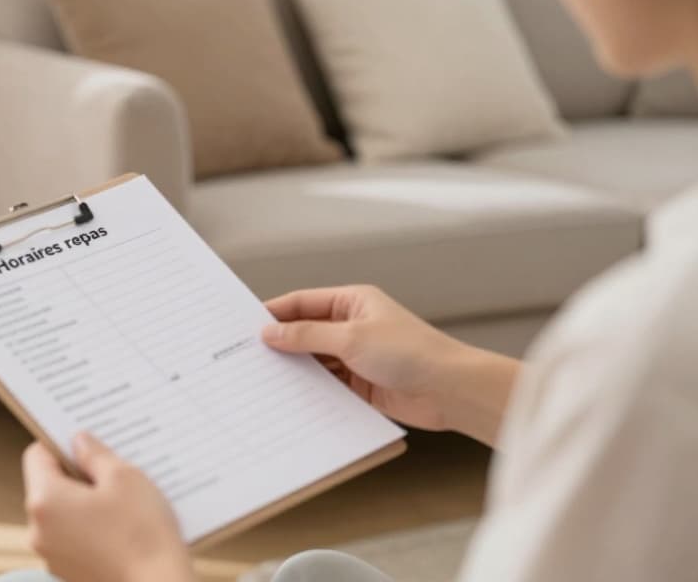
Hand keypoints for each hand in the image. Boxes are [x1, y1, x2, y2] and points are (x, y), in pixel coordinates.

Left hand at [21, 433, 194, 581]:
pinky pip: (73, 538)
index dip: (59, 443)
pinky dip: (90, 528)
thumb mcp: (124, 477)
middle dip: (76, 474)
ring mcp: (51, 556)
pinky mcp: (68, 573)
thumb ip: (94, 454)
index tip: (84, 443)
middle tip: (111, 470)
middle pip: (47, 486)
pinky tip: (120, 528)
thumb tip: (78, 442)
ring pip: (62, 514)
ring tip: (121, 502)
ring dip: (84, 503)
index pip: (36, 455)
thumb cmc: (143, 533)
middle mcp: (38, 530)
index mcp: (45, 500)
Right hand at [263, 286, 517, 444]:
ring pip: (315, 360)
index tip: (246, 325)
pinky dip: (311, 389)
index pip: (303, 302)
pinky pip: (327, 384)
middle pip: (306, 332)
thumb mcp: (351, 338)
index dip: (275, 312)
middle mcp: (353, 326)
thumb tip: (271, 333)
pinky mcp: (361, 384)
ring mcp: (356, 356)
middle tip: (248, 355)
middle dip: (281, 343)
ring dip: (295, 369)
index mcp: (353, 302)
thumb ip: (307, 336)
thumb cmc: (412, 353)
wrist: (451, 390)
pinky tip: (290, 397)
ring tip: (263, 378)